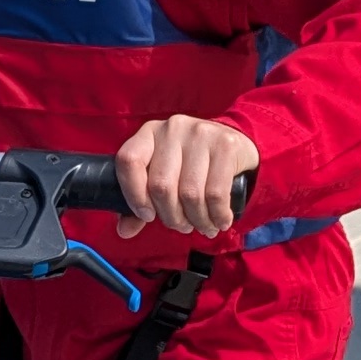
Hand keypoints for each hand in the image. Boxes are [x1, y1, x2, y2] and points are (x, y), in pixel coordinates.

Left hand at [115, 113, 257, 240]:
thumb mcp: (164, 178)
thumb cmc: (192, 167)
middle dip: (172, 217)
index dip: (134, 194)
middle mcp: (172, 128)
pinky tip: (220, 221)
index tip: (147, 216)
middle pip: (161, 186)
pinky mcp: (226, 144)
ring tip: (202, 227)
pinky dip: (217, 215)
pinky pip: (216, 193)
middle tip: (182, 226)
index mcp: (149, 133)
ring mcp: (200, 133)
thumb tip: (124, 230)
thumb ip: (141, 202)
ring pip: (190, 193)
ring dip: (197, 220)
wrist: (236, 147)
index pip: (129, 161)